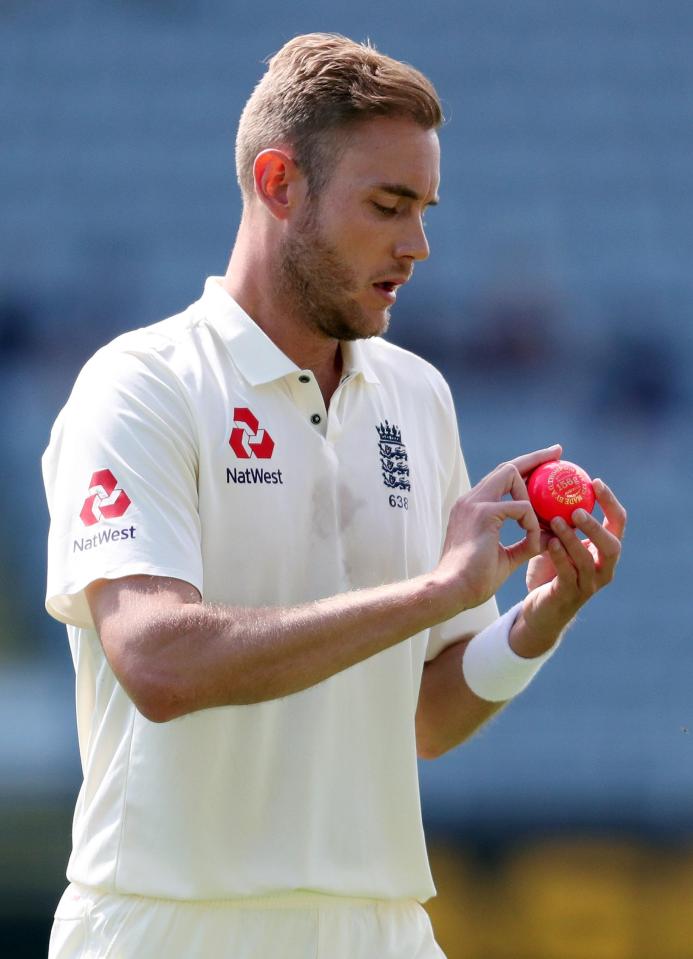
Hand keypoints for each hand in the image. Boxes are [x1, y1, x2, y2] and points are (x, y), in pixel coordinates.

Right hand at [435, 445, 562, 611]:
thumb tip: (550, 536)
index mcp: (472, 508)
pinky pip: (521, 507)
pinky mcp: (483, 513)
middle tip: (558, 453)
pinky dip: (532, 523)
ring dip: (532, 495)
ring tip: (546, 514)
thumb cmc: (474, 580)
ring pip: (512, 474)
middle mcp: (471, 500)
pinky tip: (532, 541)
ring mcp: (474, 503)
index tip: (546, 463)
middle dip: (535, 458)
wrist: (452, 591)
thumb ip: (525, 542)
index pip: (500, 478)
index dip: (524, 469)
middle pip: (507, 466)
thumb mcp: (505, 557)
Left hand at [521, 478, 625, 640]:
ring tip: (556, 522)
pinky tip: (549, 543)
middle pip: (613, 545)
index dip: (610, 502)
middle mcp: (603, 568)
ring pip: (588, 561)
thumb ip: (558, 516)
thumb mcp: (555, 538)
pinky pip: (568, 574)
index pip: (617, 523)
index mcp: (604, 550)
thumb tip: (547, 480)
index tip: (595, 481)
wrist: (540, 609)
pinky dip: (560, 557)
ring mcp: (589, 584)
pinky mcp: (570, 595)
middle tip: (577, 510)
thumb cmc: (550, 568)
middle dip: (597, 526)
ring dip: (572, 539)